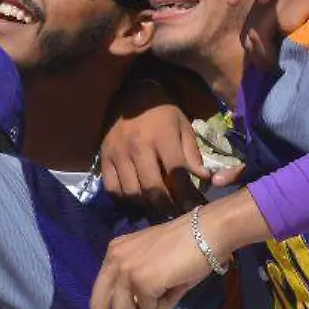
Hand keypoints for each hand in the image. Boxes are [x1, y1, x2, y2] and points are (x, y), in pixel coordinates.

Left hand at [89, 193, 267, 308]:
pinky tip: (177, 295)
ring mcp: (125, 269)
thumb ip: (140, 299)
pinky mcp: (141, 280)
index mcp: (115, 255)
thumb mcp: (157, 276)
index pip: (99, 293)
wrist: (209, 232)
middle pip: (98, 307)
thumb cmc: (190, 252)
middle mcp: (114, 259)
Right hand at [98, 80, 208, 218]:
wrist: (131, 94)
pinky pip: (112, 188)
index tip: (195, 209)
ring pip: (132, 192)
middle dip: (167, 207)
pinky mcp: (104, 158)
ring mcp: (118, 153)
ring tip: (157, 206)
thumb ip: (192, 154)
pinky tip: (136, 197)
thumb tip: (204, 179)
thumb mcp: (183, 127)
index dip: (187, 195)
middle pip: (153, 188)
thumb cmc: (162, 112)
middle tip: (175, 214)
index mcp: (161, 137)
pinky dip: (124, 198)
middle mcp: (137, 146)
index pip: (176, 173)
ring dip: (146, 205)